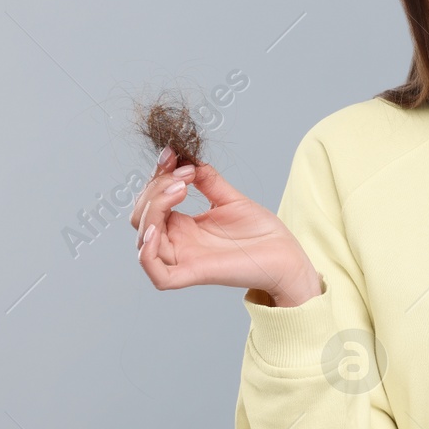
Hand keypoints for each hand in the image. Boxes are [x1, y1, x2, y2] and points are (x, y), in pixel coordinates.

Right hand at [131, 149, 320, 304]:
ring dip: (153, 209)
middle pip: (141, 218)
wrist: (286, 255)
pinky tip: (156, 230)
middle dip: (155, 189)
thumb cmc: (260, 232)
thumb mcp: (230, 198)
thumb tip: (187, 159)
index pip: (151, 201)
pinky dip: (147, 254)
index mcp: (183, 227)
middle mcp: (178, 243)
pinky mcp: (194, 274)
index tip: (171, 154)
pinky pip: (158, 274)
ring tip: (180, 189)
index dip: (156, 176)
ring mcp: (184, 259)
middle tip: (184, 175)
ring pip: (144, 239)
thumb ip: (208, 180)